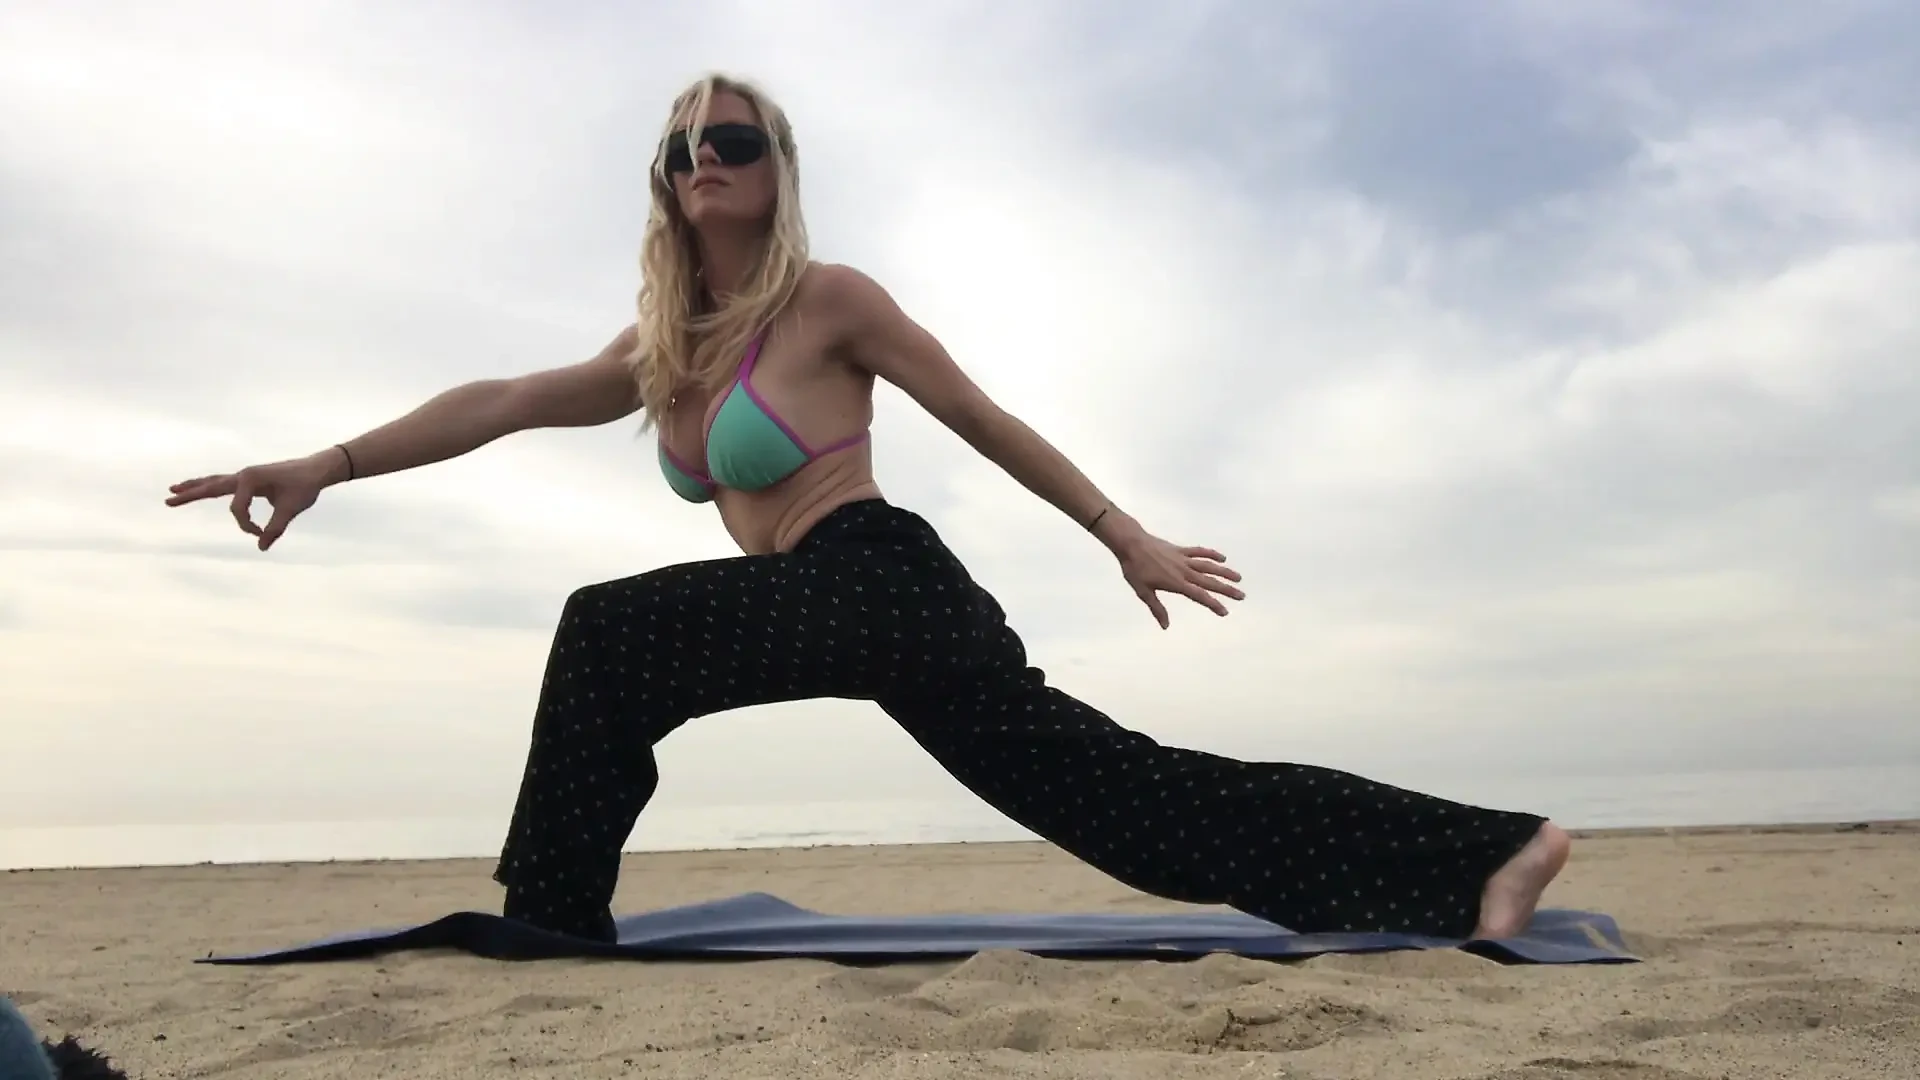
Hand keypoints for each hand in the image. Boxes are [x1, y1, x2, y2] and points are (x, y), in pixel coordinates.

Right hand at [164, 450, 341, 550]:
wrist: (316, 470)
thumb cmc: (305, 486)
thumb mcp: (291, 509)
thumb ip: (276, 527)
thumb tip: (262, 547)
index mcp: (251, 479)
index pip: (237, 509)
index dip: (246, 525)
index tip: (261, 533)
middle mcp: (244, 475)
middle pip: (211, 486)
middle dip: (190, 494)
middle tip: (168, 500)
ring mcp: (245, 476)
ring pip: (214, 482)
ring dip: (194, 487)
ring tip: (173, 490)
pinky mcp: (250, 479)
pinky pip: (224, 483)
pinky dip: (210, 486)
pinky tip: (201, 488)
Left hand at [1110, 528, 1245, 628]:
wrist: (1131, 543)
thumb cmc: (1135, 568)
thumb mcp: (1143, 591)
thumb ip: (1157, 608)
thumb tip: (1165, 626)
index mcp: (1175, 583)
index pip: (1199, 595)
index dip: (1213, 604)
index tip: (1225, 611)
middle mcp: (1183, 571)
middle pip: (1209, 581)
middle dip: (1226, 590)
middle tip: (1242, 595)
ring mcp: (1183, 559)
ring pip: (1208, 566)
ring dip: (1224, 572)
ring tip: (1238, 578)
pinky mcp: (1180, 550)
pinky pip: (1199, 552)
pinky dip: (1211, 554)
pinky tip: (1222, 558)